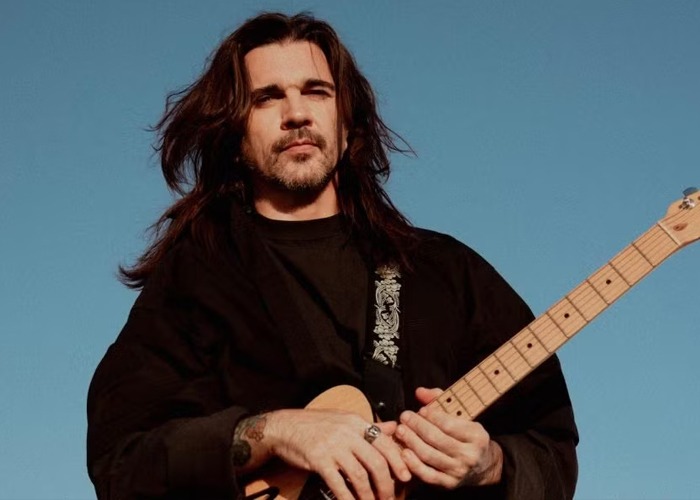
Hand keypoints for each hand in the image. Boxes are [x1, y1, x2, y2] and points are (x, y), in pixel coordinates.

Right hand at [265, 409, 410, 499]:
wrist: (284, 427)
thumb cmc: (314, 424)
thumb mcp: (344, 419)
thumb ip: (370, 426)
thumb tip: (394, 428)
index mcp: (356, 422)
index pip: (384, 443)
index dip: (398, 462)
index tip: (406, 477)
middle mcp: (347, 433)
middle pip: (376, 462)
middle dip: (386, 484)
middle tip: (389, 497)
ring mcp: (333, 446)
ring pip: (359, 475)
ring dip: (368, 494)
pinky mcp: (318, 460)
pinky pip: (338, 483)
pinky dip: (347, 497)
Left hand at [394, 387, 502, 488]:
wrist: (482, 466)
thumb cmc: (467, 437)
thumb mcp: (462, 417)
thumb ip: (440, 400)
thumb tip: (419, 392)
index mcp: (476, 436)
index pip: (449, 424)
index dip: (432, 416)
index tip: (420, 410)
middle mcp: (469, 455)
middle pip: (437, 439)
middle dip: (417, 426)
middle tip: (405, 417)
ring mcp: (458, 471)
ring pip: (429, 455)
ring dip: (411, 441)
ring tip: (401, 430)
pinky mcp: (448, 483)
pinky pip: (427, 474)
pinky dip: (414, 464)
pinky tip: (404, 452)